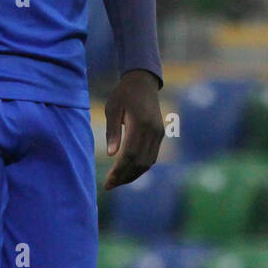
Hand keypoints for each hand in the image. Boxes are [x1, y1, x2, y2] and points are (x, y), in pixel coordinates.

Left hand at [102, 69, 162, 190]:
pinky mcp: (160, 134)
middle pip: (140, 162)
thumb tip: (111, 155)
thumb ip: (112, 131)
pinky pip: (152, 157)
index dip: (118, 171)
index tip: (107, 182)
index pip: (129, 155)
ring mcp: (159, 133)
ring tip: (117, 182)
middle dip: (124, 177)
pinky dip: (141, 167)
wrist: (143, 81)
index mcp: (140, 123)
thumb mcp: (112, 108)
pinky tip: (128, 171)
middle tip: (109, 186)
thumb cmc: (123, 94)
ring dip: (133, 175)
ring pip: (148, 162)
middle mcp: (152, 131)